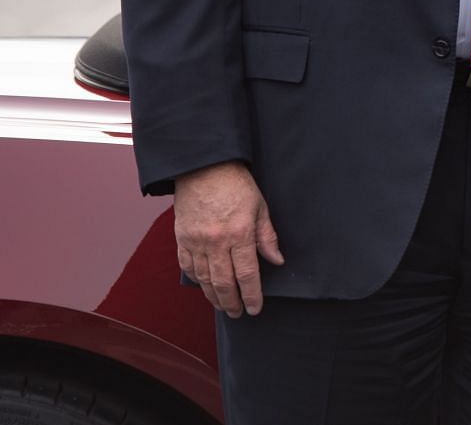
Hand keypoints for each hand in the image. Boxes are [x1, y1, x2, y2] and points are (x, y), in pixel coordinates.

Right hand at [172, 160, 283, 317]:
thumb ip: (267, 237)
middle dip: (232, 302)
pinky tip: (204, 287)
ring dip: (214, 296)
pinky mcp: (182, 238)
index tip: (255, 309)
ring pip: (204, 279)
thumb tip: (277, 261)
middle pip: (224, 283)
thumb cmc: (237, 185)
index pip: (248, 274)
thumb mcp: (260, 207)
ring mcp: (196, 241)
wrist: (204, 168)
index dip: (252, 295)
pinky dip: (196, 280)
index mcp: (239, 233)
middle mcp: (216, 242)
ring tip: (224, 306)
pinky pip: (187, 267)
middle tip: (238, 313)